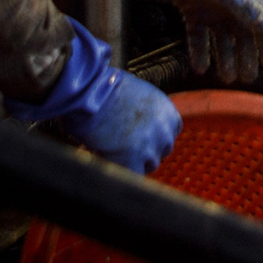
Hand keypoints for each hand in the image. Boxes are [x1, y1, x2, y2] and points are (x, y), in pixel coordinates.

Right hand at [4, 21, 179, 174]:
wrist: (90, 92)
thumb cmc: (106, 88)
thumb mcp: (140, 93)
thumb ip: (147, 112)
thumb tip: (141, 125)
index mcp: (168, 112)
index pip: (171, 132)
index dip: (156, 136)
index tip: (143, 136)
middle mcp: (164, 131)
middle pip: (163, 150)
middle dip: (147, 149)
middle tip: (127, 145)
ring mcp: (150, 147)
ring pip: (149, 164)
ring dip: (135, 161)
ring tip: (116, 151)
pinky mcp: (132, 161)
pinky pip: (134, 175)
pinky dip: (124, 170)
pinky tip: (112, 161)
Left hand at [140, 0, 262, 84]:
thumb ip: (251, 13)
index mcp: (247, 0)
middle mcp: (231, 7)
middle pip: (243, 38)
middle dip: (246, 58)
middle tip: (247, 79)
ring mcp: (211, 10)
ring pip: (221, 41)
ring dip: (225, 59)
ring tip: (226, 78)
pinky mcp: (191, 11)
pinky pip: (198, 37)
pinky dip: (200, 52)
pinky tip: (201, 68)